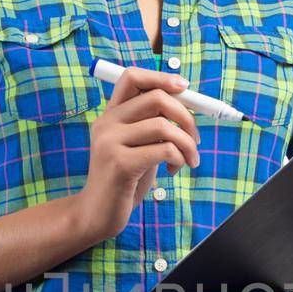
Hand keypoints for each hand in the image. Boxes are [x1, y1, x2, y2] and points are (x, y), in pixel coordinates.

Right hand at [74, 65, 200, 240]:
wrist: (96, 214)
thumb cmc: (123, 180)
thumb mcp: (137, 146)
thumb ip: (152, 124)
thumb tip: (187, 104)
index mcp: (110, 115)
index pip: (132, 77)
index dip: (162, 77)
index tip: (184, 87)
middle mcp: (107, 123)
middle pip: (156, 98)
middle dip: (186, 115)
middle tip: (195, 136)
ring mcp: (110, 142)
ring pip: (165, 126)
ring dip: (187, 144)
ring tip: (189, 160)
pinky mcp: (120, 164)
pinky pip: (164, 150)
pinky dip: (179, 158)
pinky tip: (173, 170)